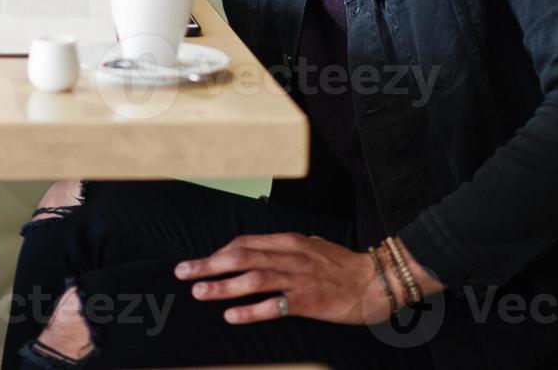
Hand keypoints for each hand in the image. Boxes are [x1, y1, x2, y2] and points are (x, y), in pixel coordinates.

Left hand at [174, 233, 388, 325]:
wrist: (375, 281)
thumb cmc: (343, 266)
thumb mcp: (312, 247)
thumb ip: (287, 249)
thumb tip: (263, 252)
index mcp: (289, 241)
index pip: (245, 242)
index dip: (219, 253)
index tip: (200, 262)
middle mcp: (289, 256)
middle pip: (241, 256)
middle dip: (208, 264)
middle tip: (182, 271)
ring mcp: (297, 278)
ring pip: (252, 278)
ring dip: (222, 285)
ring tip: (198, 291)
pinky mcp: (307, 300)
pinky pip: (274, 306)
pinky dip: (250, 310)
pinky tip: (231, 315)